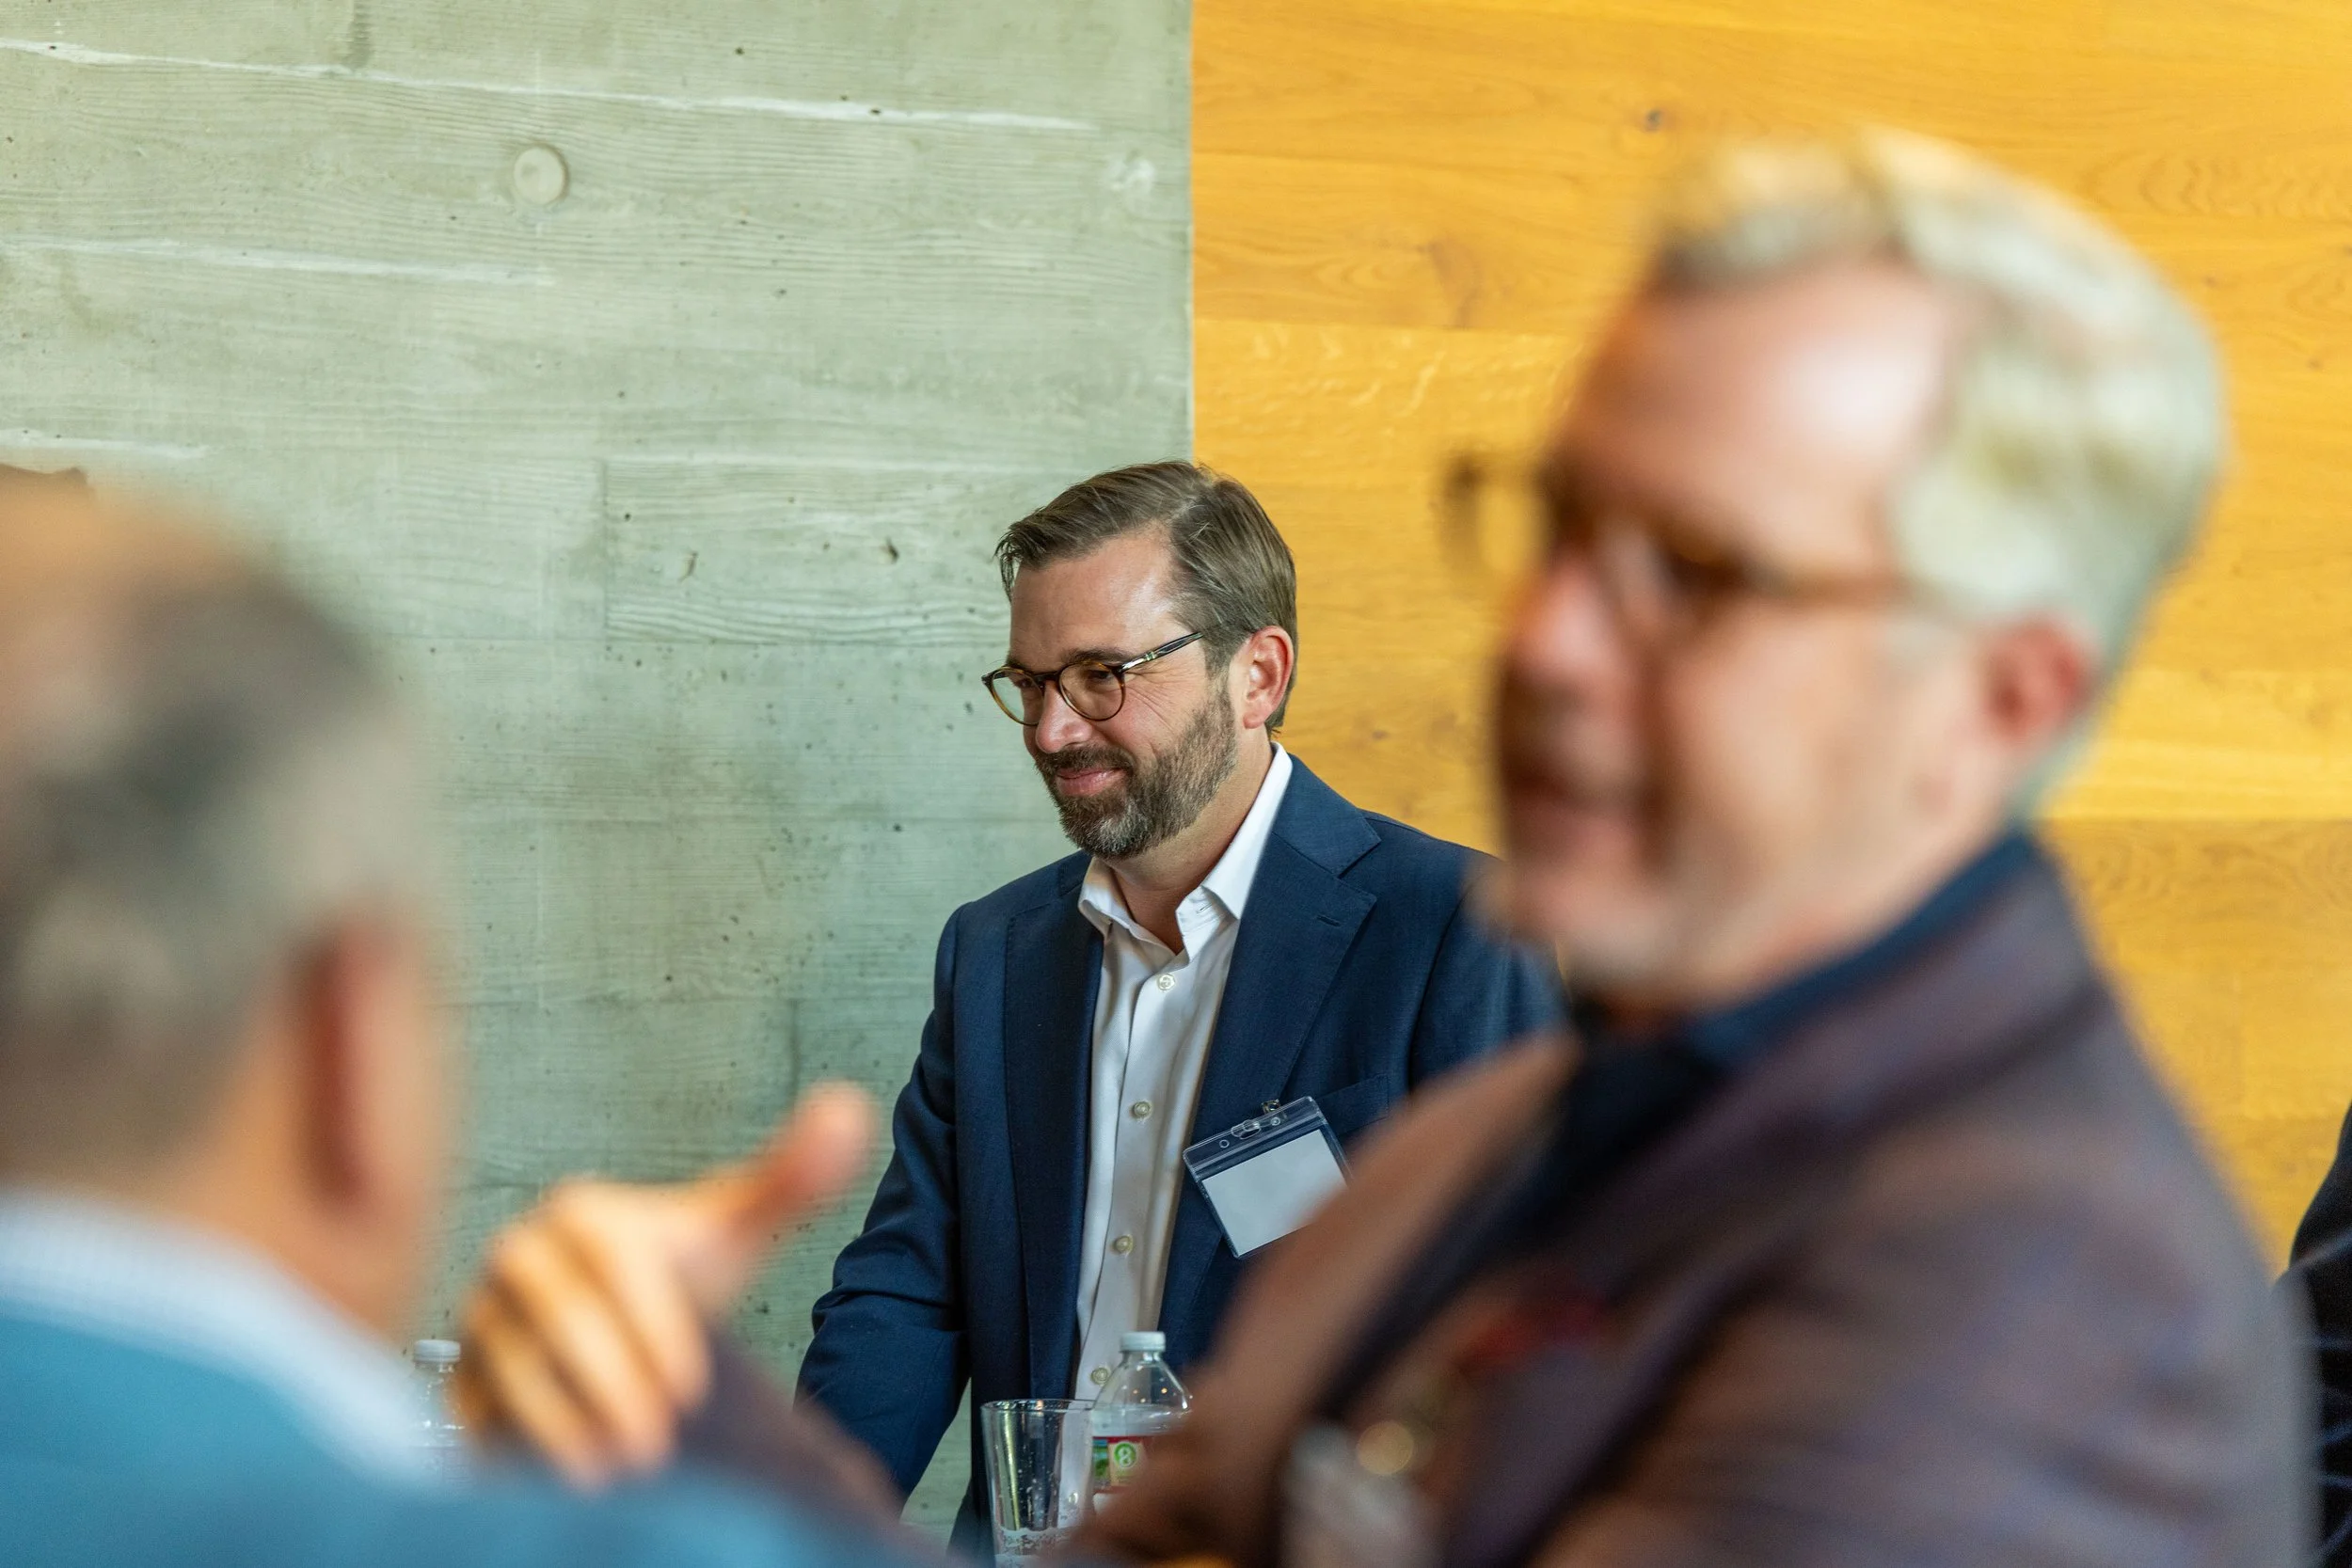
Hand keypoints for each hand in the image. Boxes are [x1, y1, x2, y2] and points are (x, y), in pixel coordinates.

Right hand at [454, 1082, 874, 1486]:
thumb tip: (849, 1110)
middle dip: (611, 1385)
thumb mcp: (739, 1227)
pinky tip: (543, 1478)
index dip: (653, 1327)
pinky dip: (505, 1442)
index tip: (692, 1385)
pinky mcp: (463, 1370)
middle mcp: (519, 1254)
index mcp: (581, 1211)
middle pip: (560, 1319)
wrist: (624, 1321)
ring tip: (608, 1473)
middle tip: (653, 1448)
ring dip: (558, 1423)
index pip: (614, 1264)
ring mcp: (483, 1314)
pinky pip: (470, 1403)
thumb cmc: (682, 1273)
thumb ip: (793, 1176)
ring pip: (512, 1364)